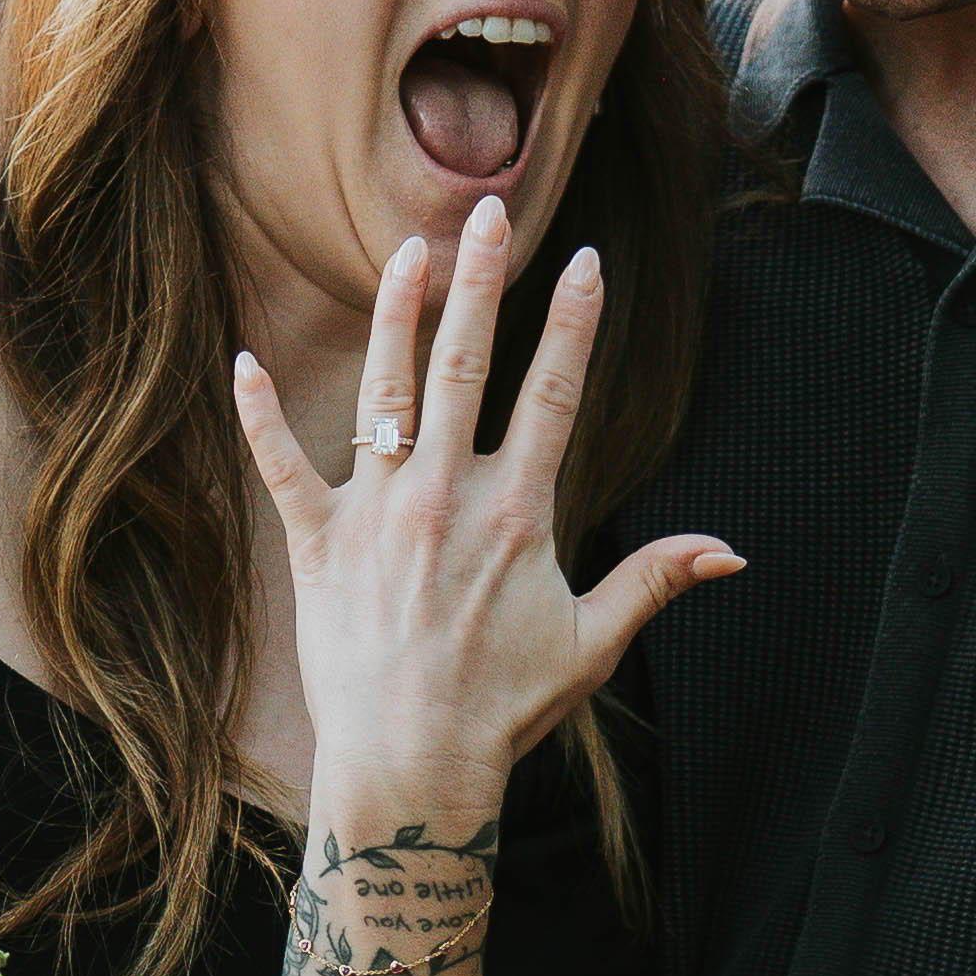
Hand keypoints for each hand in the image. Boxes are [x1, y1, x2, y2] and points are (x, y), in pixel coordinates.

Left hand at [231, 199, 740, 825]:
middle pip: (466, 363)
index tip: (586, 261)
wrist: (412, 765)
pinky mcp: (316, 545)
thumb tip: (733, 552)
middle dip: (483, 280)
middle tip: (492, 210)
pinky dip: (259, 416)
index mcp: (516, 512)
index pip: (553, 393)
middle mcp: (444, 495)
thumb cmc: (504, 709)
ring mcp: (375, 515)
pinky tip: (242, 362)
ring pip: (384, 390)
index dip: (573, 323)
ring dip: (396, 314)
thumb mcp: (591, 643)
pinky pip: (281, 466)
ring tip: (407, 251)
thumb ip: (656, 580)